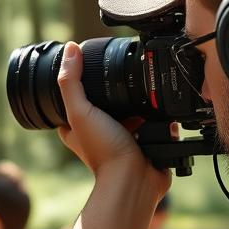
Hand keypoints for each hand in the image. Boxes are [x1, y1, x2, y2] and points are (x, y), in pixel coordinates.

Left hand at [56, 42, 169, 191]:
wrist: (135, 178)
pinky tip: (158, 107)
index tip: (90, 68)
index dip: (81, 83)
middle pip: (107, 102)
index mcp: (77, 128)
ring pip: (132, 110)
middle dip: (116, 92)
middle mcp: (99, 134)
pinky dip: (157, 115)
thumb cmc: (104, 151)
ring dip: (139, 103)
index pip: (75, 98)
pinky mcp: (145, 142)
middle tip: (122, 82)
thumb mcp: (79, 111)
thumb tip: (70, 49)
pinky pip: (152, 122)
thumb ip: (71, 82)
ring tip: (142, 96)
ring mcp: (123, 138)